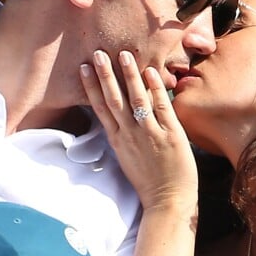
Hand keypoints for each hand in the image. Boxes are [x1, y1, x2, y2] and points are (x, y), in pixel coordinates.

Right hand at [80, 51, 197, 211]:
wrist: (168, 203)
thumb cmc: (149, 179)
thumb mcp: (128, 155)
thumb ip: (124, 132)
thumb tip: (123, 110)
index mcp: (118, 140)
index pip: (100, 108)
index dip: (91, 86)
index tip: (84, 67)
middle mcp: (130, 135)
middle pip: (114, 100)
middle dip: (105, 75)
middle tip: (98, 53)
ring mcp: (150, 134)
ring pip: (136, 100)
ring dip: (129, 76)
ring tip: (124, 54)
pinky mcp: (171, 136)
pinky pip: (162, 108)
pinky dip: (156, 89)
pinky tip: (151, 72)